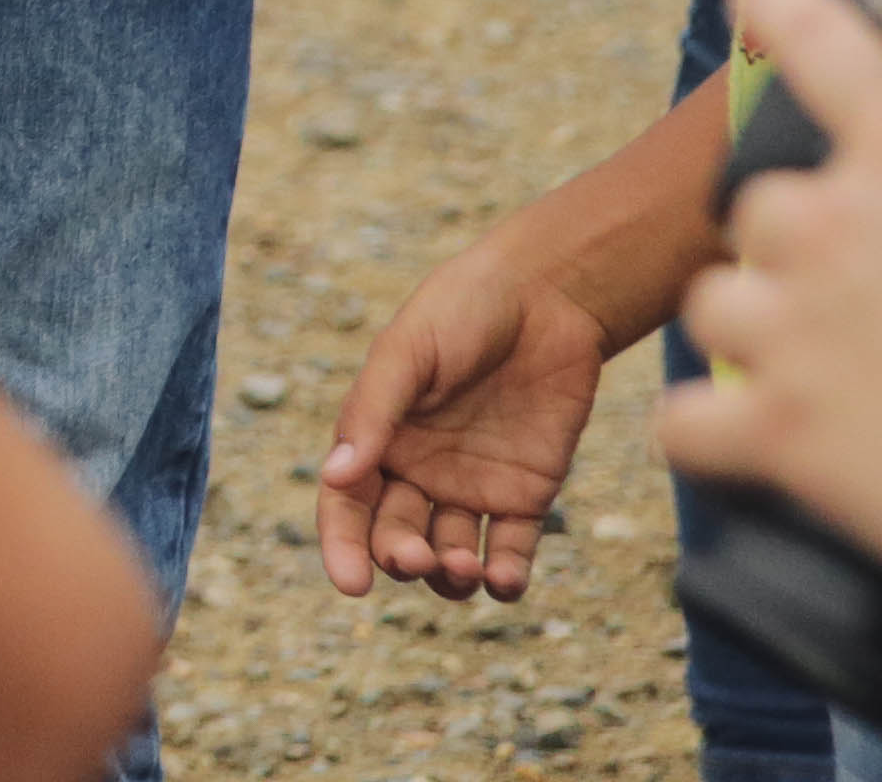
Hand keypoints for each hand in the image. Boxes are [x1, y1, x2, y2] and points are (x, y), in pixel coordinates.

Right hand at [318, 238, 611, 600]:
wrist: (547, 297)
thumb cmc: (462, 312)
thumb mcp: (407, 352)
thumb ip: (373, 412)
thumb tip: (334, 475)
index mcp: (377, 438)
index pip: (346, 506)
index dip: (343, 548)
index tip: (353, 583)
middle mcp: (418, 471)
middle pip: (397, 536)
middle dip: (402, 558)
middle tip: (419, 558)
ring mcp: (472, 487)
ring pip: (451, 554)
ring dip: (451, 575)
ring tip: (464, 568)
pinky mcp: (526, 494)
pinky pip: (510, 550)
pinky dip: (505, 576)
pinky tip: (502, 579)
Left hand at [651, 0, 881, 616]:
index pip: (816, 35)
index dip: (780, 10)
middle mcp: (831, 216)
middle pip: (761, 208)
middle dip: (803, 251)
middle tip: (878, 309)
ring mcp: (789, 322)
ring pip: (717, 304)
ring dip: (759, 337)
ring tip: (836, 384)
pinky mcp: (770, 427)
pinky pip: (687, 420)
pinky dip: (716, 436)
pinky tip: (756, 450)